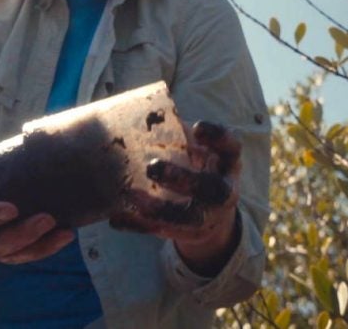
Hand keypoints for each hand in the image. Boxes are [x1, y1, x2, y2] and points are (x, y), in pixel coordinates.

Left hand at [109, 121, 242, 275]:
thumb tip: (133, 112)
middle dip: (183, 179)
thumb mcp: (196, 150)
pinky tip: (116, 218)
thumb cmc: (196, 166)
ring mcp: (210, 217)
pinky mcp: (190, 235)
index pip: (231, 147)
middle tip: (152, 167)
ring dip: (159, 210)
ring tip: (131, 197)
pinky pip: (164, 234)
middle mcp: (225, 192)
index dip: (218, 137)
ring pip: (190, 220)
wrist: (211, 213)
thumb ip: (175, 135)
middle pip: (213, 190)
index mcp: (228, 163)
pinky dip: (139, 226)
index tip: (196, 128)